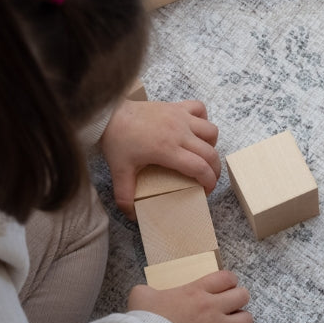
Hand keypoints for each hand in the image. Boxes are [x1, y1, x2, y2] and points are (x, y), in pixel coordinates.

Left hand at [101, 99, 220, 217]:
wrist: (108, 114)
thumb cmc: (116, 140)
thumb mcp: (119, 171)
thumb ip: (125, 196)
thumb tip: (132, 215)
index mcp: (168, 149)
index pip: (201, 168)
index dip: (209, 182)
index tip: (205, 190)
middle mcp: (179, 132)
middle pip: (211, 153)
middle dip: (215, 170)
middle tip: (207, 179)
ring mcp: (179, 117)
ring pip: (211, 131)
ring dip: (211, 145)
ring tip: (202, 155)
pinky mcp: (176, 106)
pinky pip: (200, 109)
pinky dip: (203, 120)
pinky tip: (194, 130)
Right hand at [128, 270, 251, 322]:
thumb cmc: (146, 320)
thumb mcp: (142, 295)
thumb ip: (150, 290)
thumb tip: (149, 293)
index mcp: (196, 291)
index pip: (227, 277)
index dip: (229, 281)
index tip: (223, 287)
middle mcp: (212, 307)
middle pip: (243, 296)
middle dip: (238, 298)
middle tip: (228, 305)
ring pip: (247, 319)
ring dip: (240, 320)